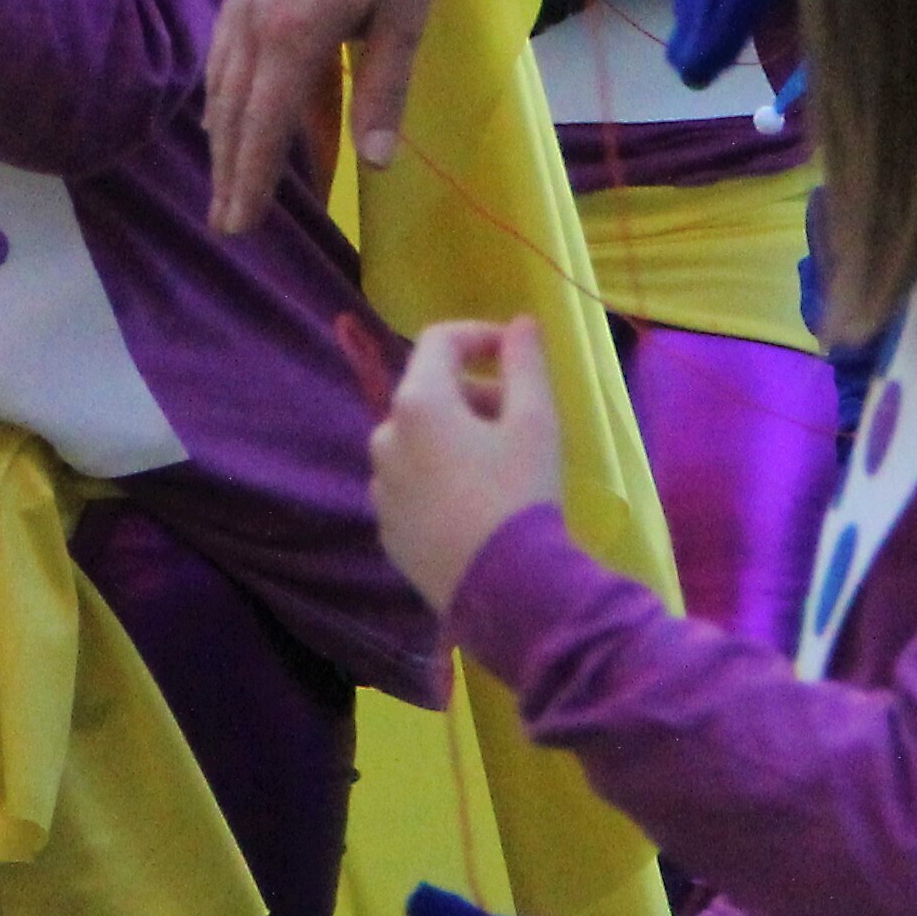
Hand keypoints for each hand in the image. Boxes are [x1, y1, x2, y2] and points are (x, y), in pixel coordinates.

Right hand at [202, 0, 443, 234]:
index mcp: (293, 32)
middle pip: (232, 111)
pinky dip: (220, 94)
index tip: (240, 223)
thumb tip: (377, 164)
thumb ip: (384, 92)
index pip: (263, 124)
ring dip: (221, 138)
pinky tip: (222, 120)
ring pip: (220, 84)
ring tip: (223, 184)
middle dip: (228, 170)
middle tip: (226, 223)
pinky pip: (221, 52)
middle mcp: (253, 19)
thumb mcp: (403, 19)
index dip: (250, 178)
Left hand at [370, 317, 567, 615]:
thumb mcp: (535, 422)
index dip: (481, 335)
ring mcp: (382, 488)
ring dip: (456, 436)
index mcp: (417, 403)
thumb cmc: (520, 495)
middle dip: (475, 392)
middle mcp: (385, 438)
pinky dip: (440, 477)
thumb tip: (522, 324)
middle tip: (520, 415)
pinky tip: (478, 504)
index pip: (440, 341)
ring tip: (501, 463)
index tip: (516, 351)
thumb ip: (525, 363)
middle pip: (428, 392)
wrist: (503, 591)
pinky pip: (412, 485)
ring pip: (418, 441)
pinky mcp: (388, 530)